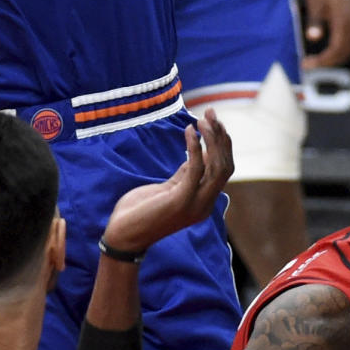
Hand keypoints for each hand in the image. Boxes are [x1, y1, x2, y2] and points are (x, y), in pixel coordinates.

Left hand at [101, 110, 232, 256]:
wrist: (123, 237)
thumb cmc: (141, 211)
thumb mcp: (169, 189)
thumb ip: (186, 174)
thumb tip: (200, 153)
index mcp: (204, 202)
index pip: (224, 169)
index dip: (222, 143)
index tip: (212, 120)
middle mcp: (205, 205)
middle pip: (226, 166)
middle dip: (221, 137)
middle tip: (210, 113)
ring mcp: (195, 204)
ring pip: (217, 167)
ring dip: (212, 140)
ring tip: (202, 119)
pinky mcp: (181, 201)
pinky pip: (195, 169)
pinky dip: (195, 147)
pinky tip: (188, 131)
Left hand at [302, 0, 349, 69]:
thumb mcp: (315, 1)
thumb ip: (315, 21)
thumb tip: (313, 38)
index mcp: (343, 20)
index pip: (336, 49)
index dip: (322, 60)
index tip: (307, 64)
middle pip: (344, 52)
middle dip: (328, 62)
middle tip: (309, 65)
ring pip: (349, 48)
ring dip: (335, 58)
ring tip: (317, 61)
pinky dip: (340, 50)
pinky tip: (328, 51)